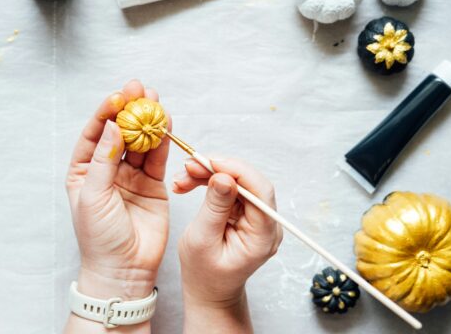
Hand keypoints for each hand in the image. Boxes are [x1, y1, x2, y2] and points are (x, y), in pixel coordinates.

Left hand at [65, 80, 170, 332]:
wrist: (124, 269)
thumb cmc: (99, 237)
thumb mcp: (93, 196)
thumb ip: (104, 160)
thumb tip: (114, 127)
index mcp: (84, 171)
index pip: (94, 134)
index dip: (105, 113)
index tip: (118, 97)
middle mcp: (108, 170)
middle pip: (120, 132)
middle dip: (129, 110)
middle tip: (139, 88)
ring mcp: (131, 176)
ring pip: (141, 142)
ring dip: (148, 121)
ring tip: (155, 99)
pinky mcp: (153, 184)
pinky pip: (158, 157)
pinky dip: (163, 140)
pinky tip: (166, 123)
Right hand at [174, 158, 282, 333]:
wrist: (208, 290)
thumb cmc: (204, 274)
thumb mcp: (202, 240)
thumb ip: (214, 207)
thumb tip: (223, 176)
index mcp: (263, 236)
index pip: (260, 191)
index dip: (237, 171)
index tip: (210, 162)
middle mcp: (267, 224)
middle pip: (249, 182)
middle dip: (218, 168)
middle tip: (189, 165)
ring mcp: (257, 218)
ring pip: (237, 181)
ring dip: (209, 173)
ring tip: (183, 176)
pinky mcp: (245, 212)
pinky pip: (230, 187)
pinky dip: (210, 181)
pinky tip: (190, 182)